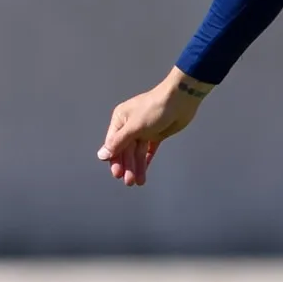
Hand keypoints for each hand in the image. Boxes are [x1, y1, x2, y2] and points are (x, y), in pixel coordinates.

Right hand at [98, 68, 211, 186]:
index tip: (117, 174)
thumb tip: (102, 155)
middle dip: (127, 166)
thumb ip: (119, 142)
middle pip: (126, 150)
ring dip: (137, 167)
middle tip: (129, 182)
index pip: (113, 143)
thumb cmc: (154, 109)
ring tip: (139, 182)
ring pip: (137, 152)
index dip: (115, 159)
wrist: (181, 100)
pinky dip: (146, 160)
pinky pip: (149, 149)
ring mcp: (144, 130)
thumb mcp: (134, 126)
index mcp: (121, 119)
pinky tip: (144, 171)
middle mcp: (130, 125)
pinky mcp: (157, 134)